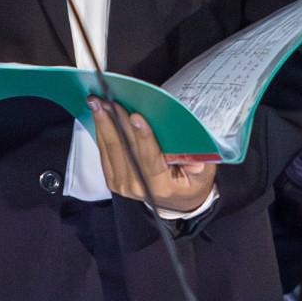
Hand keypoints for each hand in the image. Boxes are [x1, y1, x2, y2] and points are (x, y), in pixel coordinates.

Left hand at [90, 98, 218, 214]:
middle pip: (125, 149)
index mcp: (161, 186)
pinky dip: (101, 131)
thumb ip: (198, 164)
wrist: (176, 200)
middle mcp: (138, 187)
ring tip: (98, 102)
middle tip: (108, 100)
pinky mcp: (113, 179)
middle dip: (116, 122)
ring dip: (103, 123)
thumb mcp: (203, 173)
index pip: (150, 158)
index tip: (137, 116)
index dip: (143, 136)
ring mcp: (123, 184)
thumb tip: (195, 157)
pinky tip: (99, 115)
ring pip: (111, 148)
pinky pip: (104, 152)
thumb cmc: (190, 182)